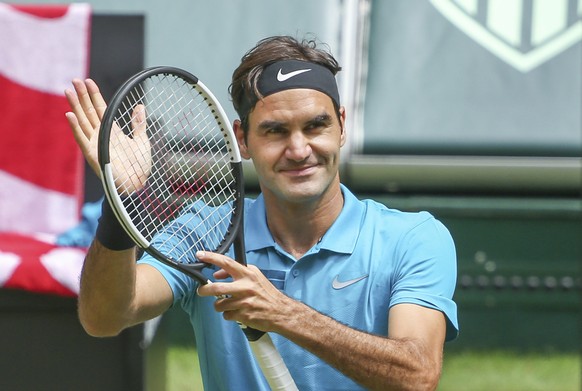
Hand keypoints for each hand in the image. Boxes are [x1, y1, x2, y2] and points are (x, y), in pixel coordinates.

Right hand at [65, 79, 150, 194]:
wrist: (137, 184)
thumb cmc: (138, 166)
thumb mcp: (141, 140)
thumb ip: (138, 124)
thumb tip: (139, 105)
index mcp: (111, 131)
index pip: (100, 109)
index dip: (94, 95)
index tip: (88, 81)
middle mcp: (100, 135)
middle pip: (88, 112)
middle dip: (81, 96)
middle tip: (74, 80)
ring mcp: (95, 144)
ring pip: (82, 121)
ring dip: (75, 106)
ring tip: (68, 91)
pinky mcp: (92, 154)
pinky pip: (82, 139)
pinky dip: (75, 127)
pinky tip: (69, 115)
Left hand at [196, 251, 292, 332]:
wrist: (280, 311)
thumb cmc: (266, 293)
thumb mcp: (255, 277)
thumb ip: (237, 273)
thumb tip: (217, 274)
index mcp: (248, 274)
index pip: (226, 262)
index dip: (211, 257)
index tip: (200, 255)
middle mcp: (245, 287)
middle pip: (216, 288)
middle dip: (204, 290)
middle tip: (201, 291)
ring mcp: (244, 302)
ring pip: (219, 304)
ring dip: (220, 306)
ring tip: (229, 305)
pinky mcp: (243, 315)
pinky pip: (227, 315)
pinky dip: (229, 315)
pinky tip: (238, 312)